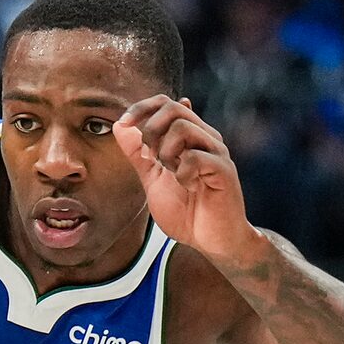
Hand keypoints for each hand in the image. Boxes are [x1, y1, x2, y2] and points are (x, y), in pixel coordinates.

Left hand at [112, 96, 267, 269]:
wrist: (211, 241)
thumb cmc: (187, 211)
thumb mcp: (152, 179)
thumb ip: (137, 154)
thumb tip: (120, 126)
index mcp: (189, 137)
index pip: (166, 103)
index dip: (141, 108)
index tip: (123, 124)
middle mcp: (204, 138)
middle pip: (174, 108)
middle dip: (150, 130)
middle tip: (149, 158)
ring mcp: (216, 152)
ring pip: (183, 128)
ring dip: (166, 153)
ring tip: (172, 174)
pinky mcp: (223, 170)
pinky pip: (195, 157)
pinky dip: (183, 174)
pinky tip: (189, 187)